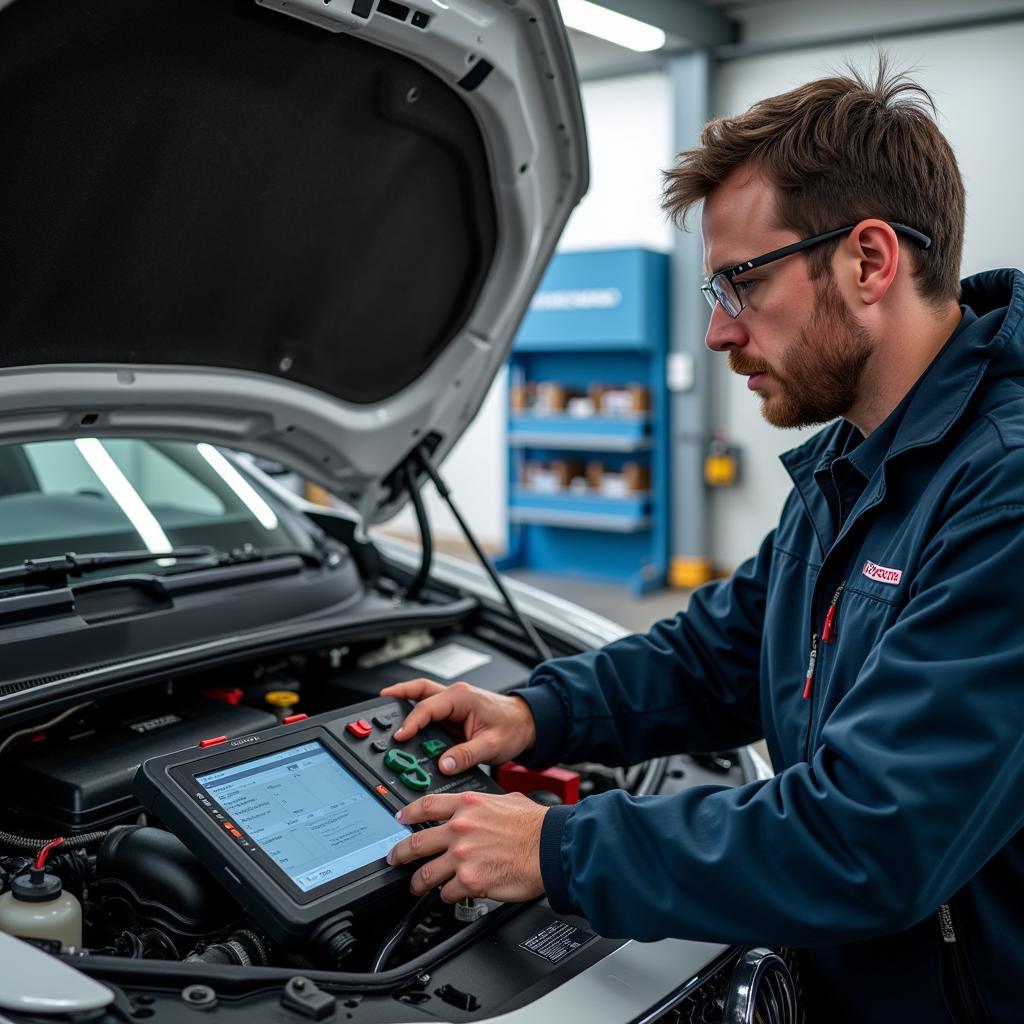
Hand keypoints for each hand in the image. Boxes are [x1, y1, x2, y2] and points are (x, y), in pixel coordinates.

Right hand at [379, 678, 535, 774]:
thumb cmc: (513, 727)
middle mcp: (455, 696)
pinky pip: (431, 709)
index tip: (400, 736)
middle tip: (379, 702)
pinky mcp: (455, 712)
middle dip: (398, 694)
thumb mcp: (491, 745)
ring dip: (406, 701)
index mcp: (461, 698)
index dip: (411, 722)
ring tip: (386, 709)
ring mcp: (454, 703)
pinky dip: (418, 714)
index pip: (428, 708)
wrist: (529, 723)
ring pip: (423, 696)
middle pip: (419, 690)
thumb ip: (465, 755)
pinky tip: (410, 725)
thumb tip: (443, 764)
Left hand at [387, 790, 546, 902]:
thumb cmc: (536, 826)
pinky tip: (452, 895)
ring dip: (418, 883)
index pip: (426, 806)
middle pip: (417, 842)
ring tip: (417, 887)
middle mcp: (460, 828)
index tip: (400, 819)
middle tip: (395, 858)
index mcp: (468, 804)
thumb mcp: (506, 800)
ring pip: (426, 874)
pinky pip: (447, 894)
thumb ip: (484, 804)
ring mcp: (462, 855)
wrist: (552, 847)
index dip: (408, 813)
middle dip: (400, 853)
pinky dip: (448, 897)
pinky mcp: (470, 881)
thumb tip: (480, 808)